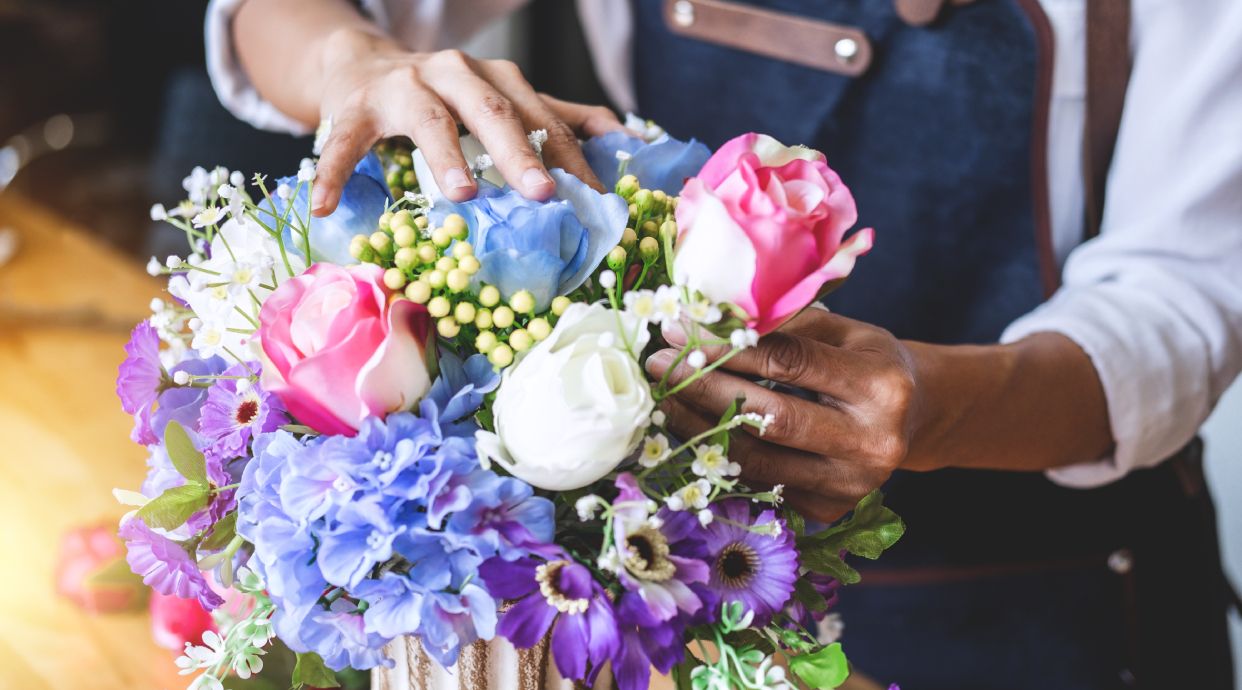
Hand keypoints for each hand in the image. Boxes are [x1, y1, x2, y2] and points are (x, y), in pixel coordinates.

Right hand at [310, 28, 626, 213]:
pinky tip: (328, 206)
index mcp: (494, 78)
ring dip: (447, 156)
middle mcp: (453, 73)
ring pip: (428, 118)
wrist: (360, 64)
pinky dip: (336, 172)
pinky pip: (345, 141)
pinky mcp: (353, 107)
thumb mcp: (500, 99)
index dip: (568, 156)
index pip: (540, 116)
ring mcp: (401, 87)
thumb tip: (623, 136)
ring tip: (464, 195)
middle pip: (492, 110)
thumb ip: (557, 116)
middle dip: (520, 152)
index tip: (595, 198)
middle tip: (542, 193)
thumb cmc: (442, 96)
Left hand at [646, 308, 925, 521]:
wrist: (912, 418)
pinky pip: (760, 483)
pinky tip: (692, 431)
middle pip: (769, 417)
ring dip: (700, 429)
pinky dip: (721, 457)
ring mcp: (851, 485)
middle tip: (658, 367)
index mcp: (882, 385)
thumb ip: (784, 326)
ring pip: (758, 460)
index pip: (788, 362)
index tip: (679, 330)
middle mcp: (873, 442)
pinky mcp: (829, 510)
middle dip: (704, 389)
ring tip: (664, 400)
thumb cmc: (867, 362)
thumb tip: (702, 320)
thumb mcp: (843, 330)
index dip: (727, 346)